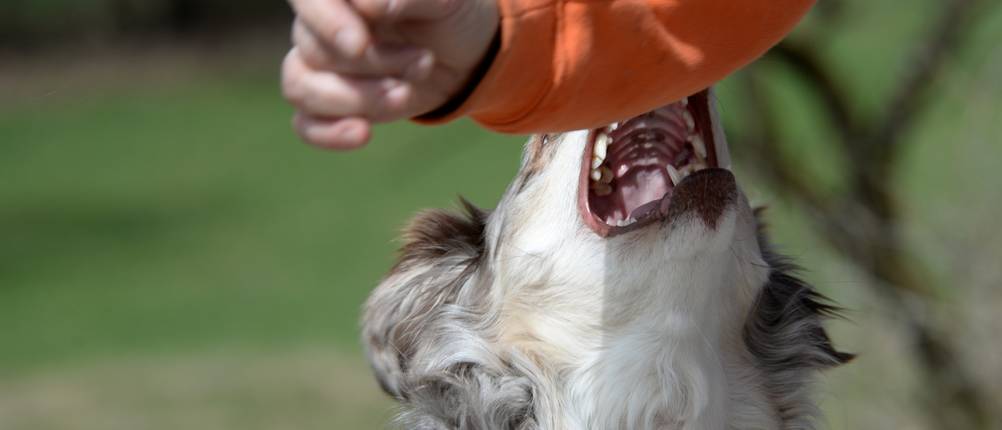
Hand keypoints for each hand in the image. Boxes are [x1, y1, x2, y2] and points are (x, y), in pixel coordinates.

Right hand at [283, 0, 499, 149]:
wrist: (463, 53)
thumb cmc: (446, 14)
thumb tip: (366, 5)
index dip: (327, 23)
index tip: (359, 46)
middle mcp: (319, 24)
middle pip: (315, 50)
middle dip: (373, 64)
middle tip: (424, 61)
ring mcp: (319, 66)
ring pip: (303, 87)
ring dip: (358, 99)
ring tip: (405, 93)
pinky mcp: (330, 105)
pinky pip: (306, 123)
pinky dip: (329, 133)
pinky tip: (363, 134)